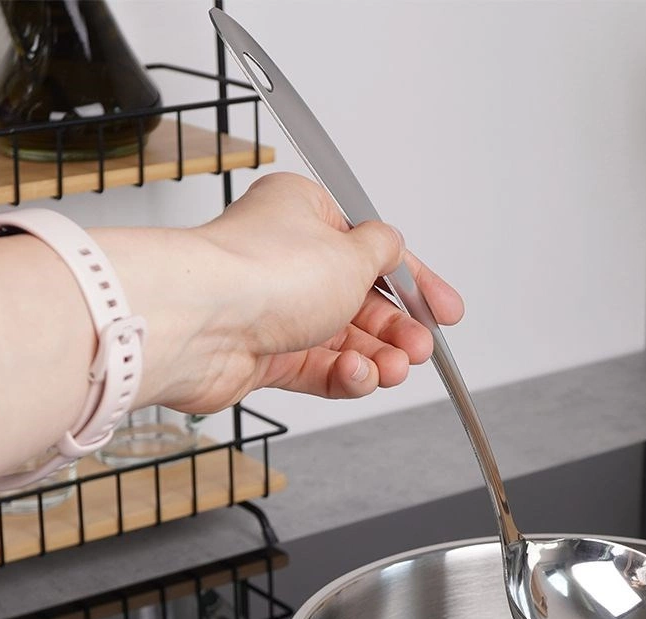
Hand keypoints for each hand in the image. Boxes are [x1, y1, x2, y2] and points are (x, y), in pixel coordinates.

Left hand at [149, 172, 463, 412]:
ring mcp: (274, 310)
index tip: (445, 310)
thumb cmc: (262, 273)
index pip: (374, 250)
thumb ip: (382, 252)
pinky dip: (343, 375)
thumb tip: (392, 246)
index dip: (415, 283)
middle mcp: (288, 260)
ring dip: (375, 356)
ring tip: (395, 368)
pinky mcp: (263, 355)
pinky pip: (317, 368)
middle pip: (360, 300)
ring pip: (342, 339)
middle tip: (421, 348)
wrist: (200, 324)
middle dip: (397, 328)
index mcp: (305, 216)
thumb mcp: (350, 252)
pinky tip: (358, 375)